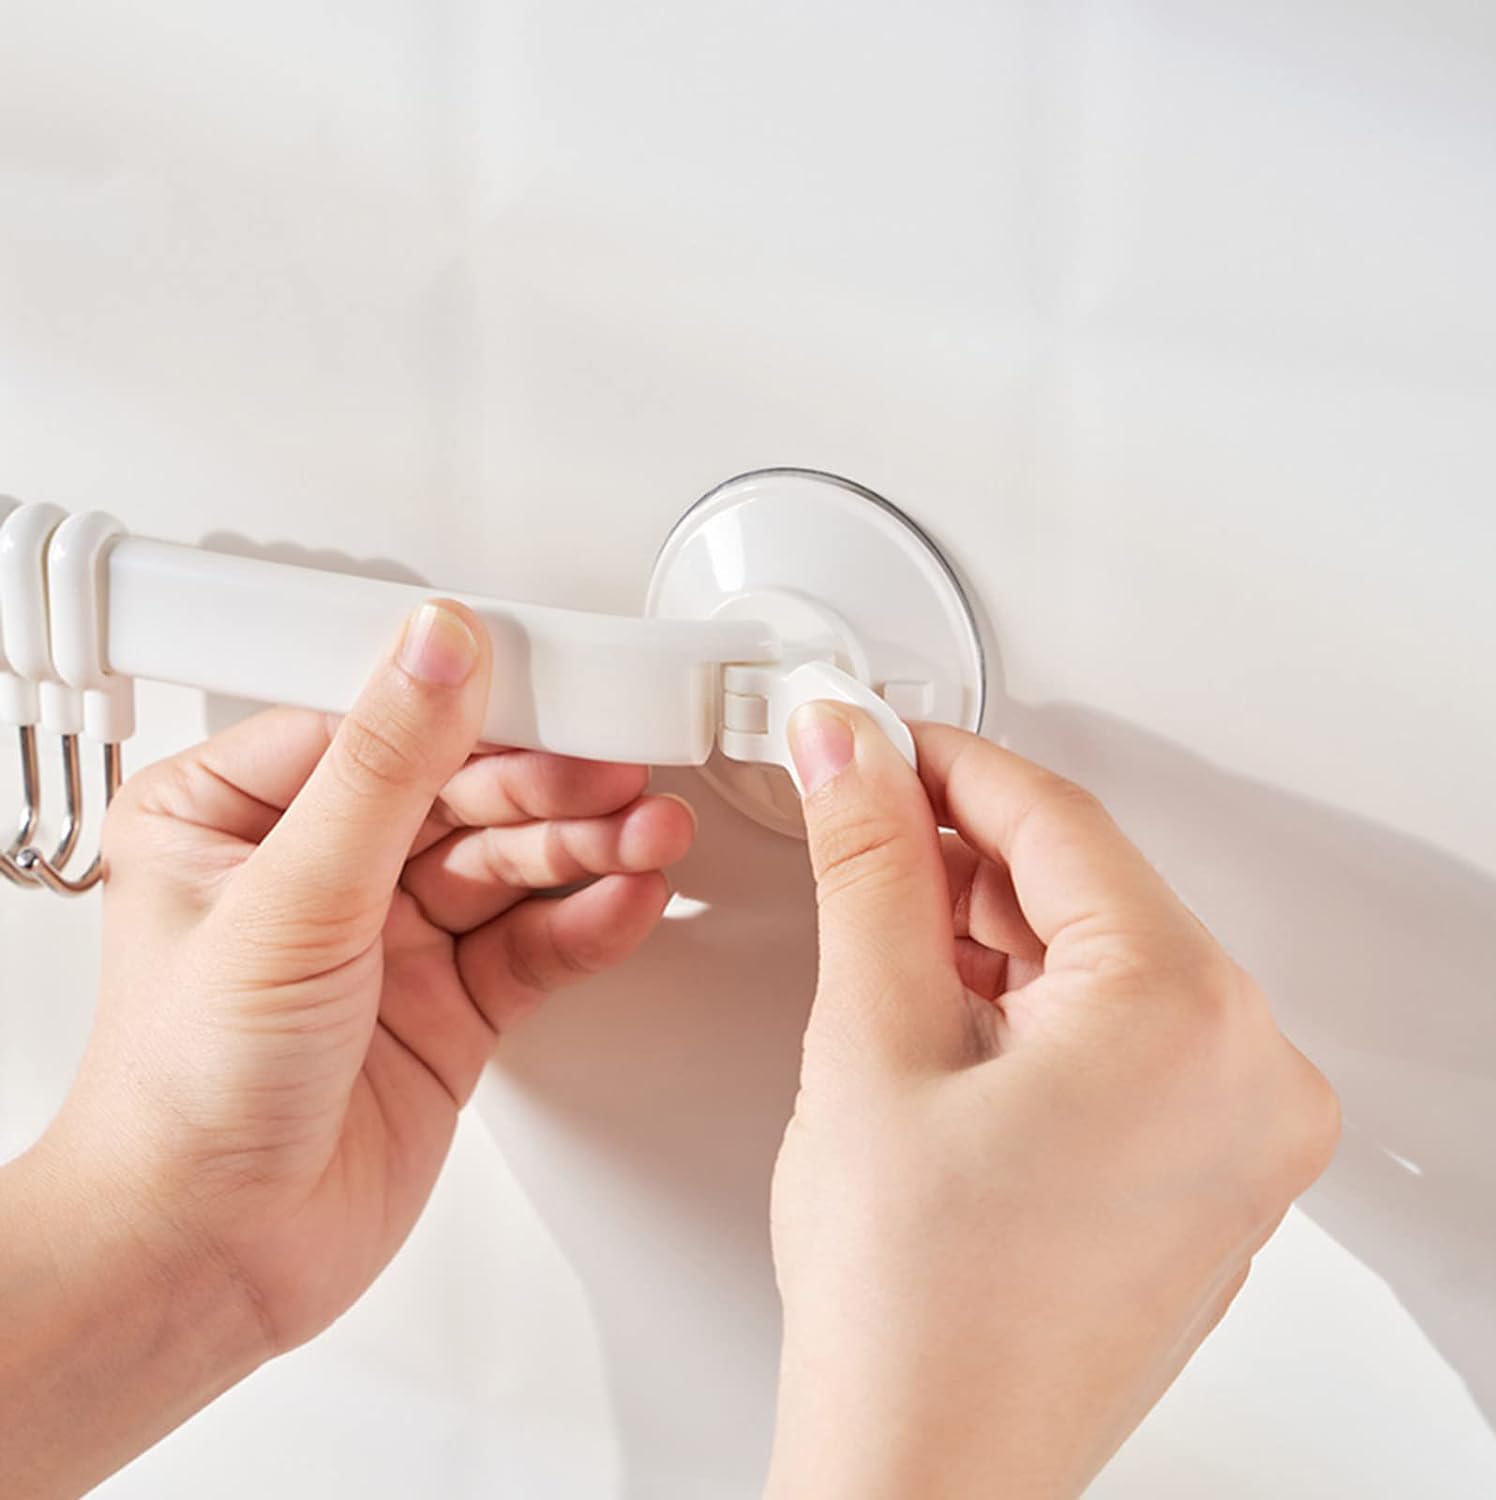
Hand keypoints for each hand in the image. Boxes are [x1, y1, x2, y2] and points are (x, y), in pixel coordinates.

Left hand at [2, 599, 693, 1497]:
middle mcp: (316, 868)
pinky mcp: (448, 1006)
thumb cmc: (185, 1096)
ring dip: (586, 851)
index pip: (382, 728)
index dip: (479, 716)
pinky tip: (630, 901)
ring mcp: (389, 939)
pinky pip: (533, 943)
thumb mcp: (292, 898)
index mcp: (237, 813)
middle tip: (625, 786)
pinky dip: (586, 922)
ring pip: (509, 866)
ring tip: (651, 839)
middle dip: (551, 792)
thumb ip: (385, 767)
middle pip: (461, 794)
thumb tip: (438, 645)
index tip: (562, 701)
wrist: (211, 1260)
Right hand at [766, 708, 1338, 1498]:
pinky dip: (1042, 1001)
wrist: (925, 1473)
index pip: (1057, 822)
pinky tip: (953, 1004)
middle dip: (965, 851)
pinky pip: (1130, 1034)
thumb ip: (868, 864)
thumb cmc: (907, 1303)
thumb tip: (849, 749)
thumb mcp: (869, 1039)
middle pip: (1092, 890)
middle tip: (862, 821)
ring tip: (889, 925)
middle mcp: (1250, 1071)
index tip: (874, 736)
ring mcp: (1243, 1131)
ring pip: (1109, 960)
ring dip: (998, 925)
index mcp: (1186, 1017)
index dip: (944, 763)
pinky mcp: (1213, 1172)